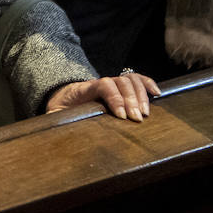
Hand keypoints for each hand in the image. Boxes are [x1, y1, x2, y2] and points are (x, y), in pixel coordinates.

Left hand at [46, 71, 160, 122]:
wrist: (62, 95)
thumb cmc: (61, 108)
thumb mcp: (54, 114)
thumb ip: (56, 120)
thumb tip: (56, 132)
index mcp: (83, 89)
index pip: (103, 85)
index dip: (115, 98)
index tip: (121, 116)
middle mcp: (100, 83)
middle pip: (120, 82)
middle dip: (131, 100)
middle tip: (137, 119)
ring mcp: (112, 82)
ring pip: (130, 80)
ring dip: (141, 95)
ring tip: (145, 113)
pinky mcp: (120, 86)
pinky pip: (137, 80)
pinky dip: (148, 84)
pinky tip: (157, 94)